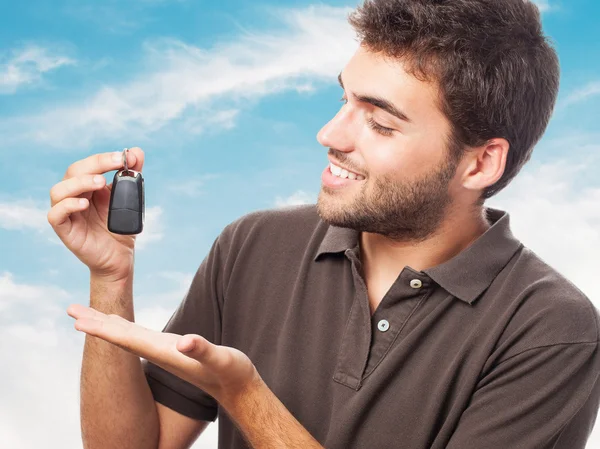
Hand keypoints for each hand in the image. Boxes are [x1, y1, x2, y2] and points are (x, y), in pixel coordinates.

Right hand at [48, 148, 144, 282]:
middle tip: (115, 164)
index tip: (124, 157)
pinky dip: (67, 205)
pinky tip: (84, 204)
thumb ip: (133, 176)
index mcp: (87, 186)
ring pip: (58, 191)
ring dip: (78, 183)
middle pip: (73, 172)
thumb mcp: (131, 199)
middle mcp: (74, 196)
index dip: (103, 158)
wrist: (120, 257)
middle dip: (95, 164)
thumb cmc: (120, 228)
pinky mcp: (64, 230)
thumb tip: (137, 151)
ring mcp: (67, 213)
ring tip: (99, 183)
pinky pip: (55, 214)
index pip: (88, 165)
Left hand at [66, 303, 259, 405]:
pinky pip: (139, 336)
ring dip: (106, 324)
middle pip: (121, 337)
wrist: (237, 388)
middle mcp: (159, 353)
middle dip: (96, 323)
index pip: (128, 341)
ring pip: (128, 336)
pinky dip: (124, 326)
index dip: (104, 330)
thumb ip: (203, 351)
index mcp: (166, 354)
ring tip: (86, 315)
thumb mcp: (221, 359)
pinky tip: (118, 323)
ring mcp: (163, 351)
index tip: (80, 321)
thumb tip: (184, 341)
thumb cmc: (231, 374)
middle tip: (70, 310)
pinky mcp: (171, 349)